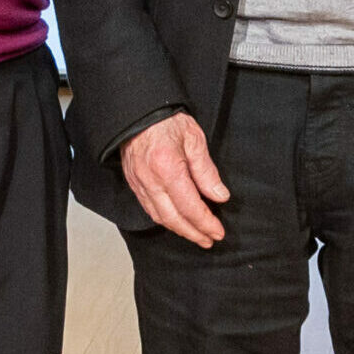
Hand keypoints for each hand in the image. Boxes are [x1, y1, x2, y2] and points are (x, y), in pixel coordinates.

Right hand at [122, 112, 228, 246]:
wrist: (138, 114)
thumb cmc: (166, 121)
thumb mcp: (194, 140)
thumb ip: (206, 171)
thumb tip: (220, 196)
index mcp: (168, 168)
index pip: (190, 206)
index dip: (205, 222)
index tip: (218, 231)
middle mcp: (151, 180)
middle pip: (174, 218)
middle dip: (194, 233)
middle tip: (209, 240)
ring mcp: (139, 184)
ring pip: (160, 217)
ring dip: (180, 230)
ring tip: (197, 235)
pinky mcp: (134, 184)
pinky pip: (149, 209)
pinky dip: (165, 220)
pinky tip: (176, 222)